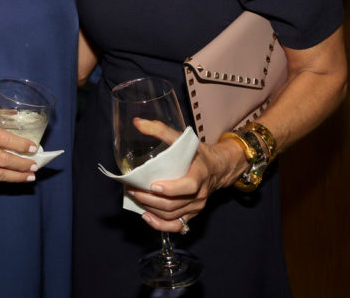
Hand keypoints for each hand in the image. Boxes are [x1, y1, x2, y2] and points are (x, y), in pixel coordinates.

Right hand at [0, 104, 38, 182]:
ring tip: (30, 176)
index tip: (33, 147)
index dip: (20, 145)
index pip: (2, 139)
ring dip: (16, 177)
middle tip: (35, 165)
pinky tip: (13, 177)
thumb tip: (16, 115)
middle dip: (22, 164)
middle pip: (2, 160)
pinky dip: (2, 179)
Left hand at [124, 118, 245, 232]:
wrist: (217, 169)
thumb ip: (161, 130)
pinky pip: (176, 226)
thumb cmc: (198, 153)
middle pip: (173, 204)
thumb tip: (138, 123)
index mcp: (200, 175)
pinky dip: (160, 225)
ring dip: (150, 208)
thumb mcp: (184, 139)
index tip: (152, 185)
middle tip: (132, 189)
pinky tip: (146, 216)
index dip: (171, 189)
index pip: (188, 186)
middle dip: (149, 199)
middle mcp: (199, 194)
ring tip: (135, 196)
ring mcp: (196, 207)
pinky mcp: (192, 215)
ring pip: (171, 215)